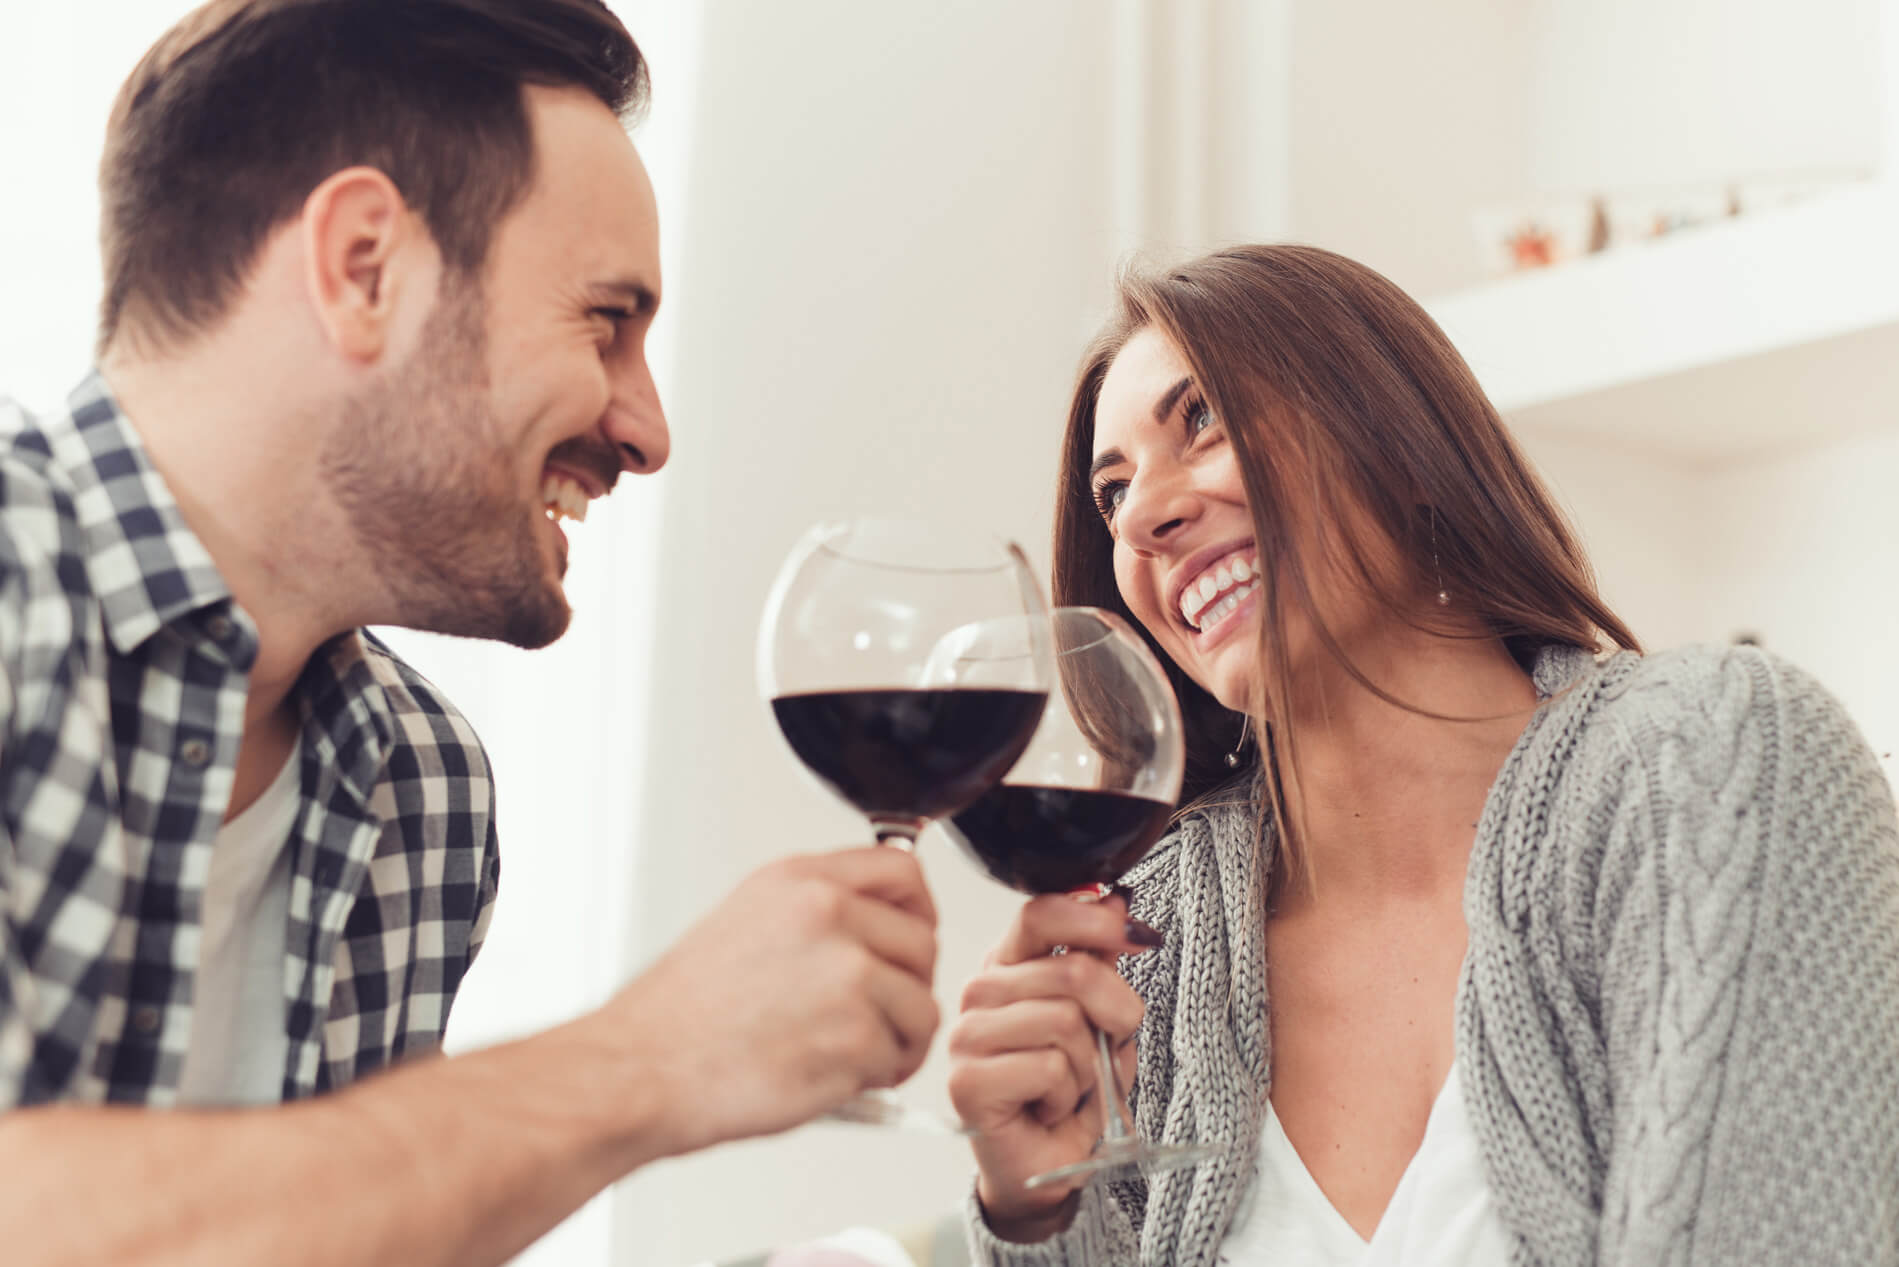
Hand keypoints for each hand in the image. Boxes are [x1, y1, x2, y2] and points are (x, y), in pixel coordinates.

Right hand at [596, 846, 939, 1156]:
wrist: (640, 1069)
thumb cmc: (681, 1015)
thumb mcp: (745, 921)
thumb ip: (815, 911)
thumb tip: (877, 923)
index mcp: (800, 881)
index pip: (903, 872)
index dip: (918, 913)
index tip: (909, 943)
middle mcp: (828, 914)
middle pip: (923, 942)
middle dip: (907, 987)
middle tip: (875, 1018)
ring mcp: (846, 972)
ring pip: (921, 1004)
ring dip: (896, 1038)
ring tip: (849, 1054)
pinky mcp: (854, 1034)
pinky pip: (901, 1055)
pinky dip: (878, 1075)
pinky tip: (834, 1076)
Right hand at [947, 892, 1157, 1241]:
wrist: (1050, 1161)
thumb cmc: (1073, 1088)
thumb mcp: (1102, 1019)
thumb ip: (1102, 963)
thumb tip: (1115, 902)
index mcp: (1009, 965)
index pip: (1042, 914)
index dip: (1095, 921)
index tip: (1139, 938)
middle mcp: (980, 992)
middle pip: (1071, 971)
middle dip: (1114, 1015)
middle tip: (1105, 1049)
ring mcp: (968, 1035)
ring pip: (1064, 1022)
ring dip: (1089, 1065)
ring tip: (1069, 1085)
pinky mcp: (968, 1082)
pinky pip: (1049, 1068)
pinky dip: (1068, 1095)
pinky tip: (1048, 1108)